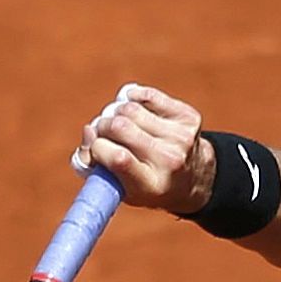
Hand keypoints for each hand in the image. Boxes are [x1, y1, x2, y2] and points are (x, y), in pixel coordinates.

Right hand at [72, 82, 214, 213]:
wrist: (192, 178)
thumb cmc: (145, 182)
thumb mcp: (118, 186)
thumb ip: (92, 165)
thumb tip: (89, 130)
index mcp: (151, 186)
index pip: (117, 157)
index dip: (97, 147)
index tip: (97, 149)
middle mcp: (170, 162)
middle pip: (119, 127)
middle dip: (103, 127)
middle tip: (106, 134)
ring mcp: (182, 138)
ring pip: (130, 108)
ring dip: (117, 113)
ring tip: (122, 125)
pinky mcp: (189, 118)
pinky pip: (148, 95)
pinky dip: (134, 98)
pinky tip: (136, 111)